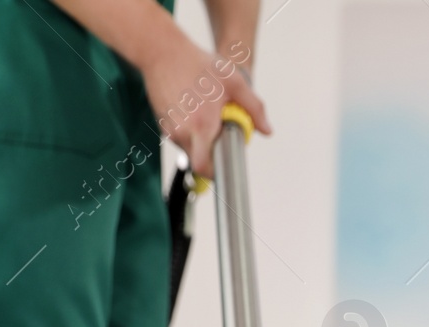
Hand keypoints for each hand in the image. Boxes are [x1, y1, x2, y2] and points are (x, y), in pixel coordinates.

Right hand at [140, 31, 270, 176]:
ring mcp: (168, 128)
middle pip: (199, 159)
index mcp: (201, 126)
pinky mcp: (161, 122)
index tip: (226, 165)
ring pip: (190, 147)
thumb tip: (266, 130)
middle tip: (221, 133)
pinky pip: (180, 136)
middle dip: (212, 152)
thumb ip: (253, 108)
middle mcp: (181, 132)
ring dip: (201, 139)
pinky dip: (190, 130)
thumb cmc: (197, 64)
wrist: (162, 51)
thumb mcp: (234, 82)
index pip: (204, 167)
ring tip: (206, 112)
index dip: (216, 172)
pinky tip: (194, 108)